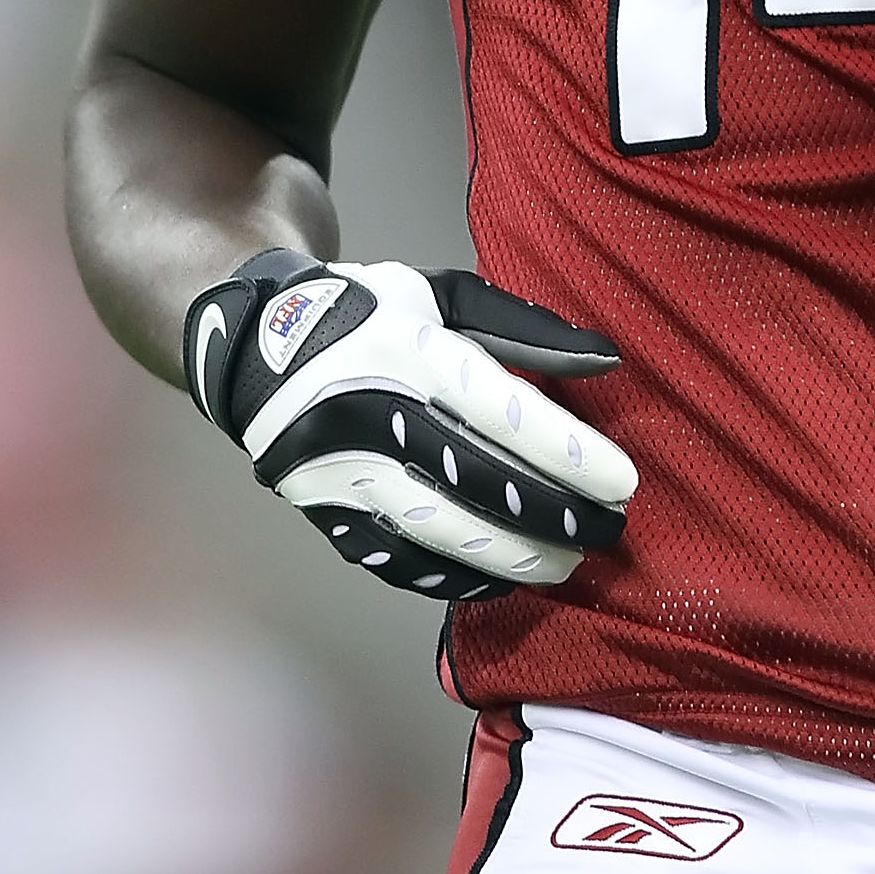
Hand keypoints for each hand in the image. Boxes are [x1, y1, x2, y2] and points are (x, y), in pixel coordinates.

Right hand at [182, 253, 637, 599]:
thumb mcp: (439, 293)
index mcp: (403, 349)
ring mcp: (341, 472)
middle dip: (551, 513)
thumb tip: (605, 361)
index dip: (565, 452)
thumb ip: (523, 328)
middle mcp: (368, 414)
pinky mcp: (324, 513)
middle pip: (476, 480)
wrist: (253, 348)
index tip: (621, 481)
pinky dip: (452, 574)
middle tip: (607, 532)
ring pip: (438, 530)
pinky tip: (497, 580)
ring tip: (564, 563)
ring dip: (510, 555)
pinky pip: (396, 557)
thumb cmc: (364, 312)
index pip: (499, 411)